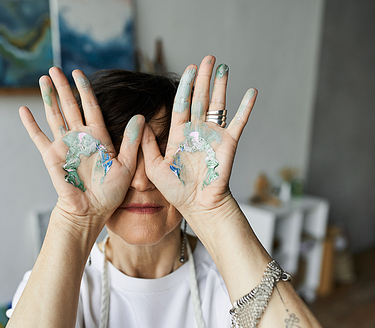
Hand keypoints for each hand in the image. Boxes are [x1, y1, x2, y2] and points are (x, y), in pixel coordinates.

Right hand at [19, 68, 144, 231]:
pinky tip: (23, 110)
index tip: (79, 73)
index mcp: (98, 137)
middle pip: (70, 105)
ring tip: (43, 79)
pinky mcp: (51, 156)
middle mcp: (80, 137)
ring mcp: (64, 145)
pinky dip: (31, 124)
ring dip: (48, 97)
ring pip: (54, 115)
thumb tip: (140, 117)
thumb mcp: (127, 166)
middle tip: (56, 68)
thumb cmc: (111, 193)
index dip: (85, 89)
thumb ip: (131, 142)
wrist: (90, 211)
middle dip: (63, 87)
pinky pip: (39, 136)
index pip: (91, 106)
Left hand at [141, 55, 256, 217]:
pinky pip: (239, 122)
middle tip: (207, 58)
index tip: (189, 69)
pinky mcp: (229, 144)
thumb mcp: (155, 168)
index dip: (185, 87)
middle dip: (204, 78)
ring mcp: (214, 136)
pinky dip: (245, 108)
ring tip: (223, 67)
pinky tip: (251, 92)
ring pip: (218, 105)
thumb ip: (147, 145)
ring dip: (221, 86)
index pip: (182, 104)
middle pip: (200, 99)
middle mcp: (197, 131)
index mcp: (179, 134)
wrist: (198, 206)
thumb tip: (138, 122)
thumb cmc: (177, 190)